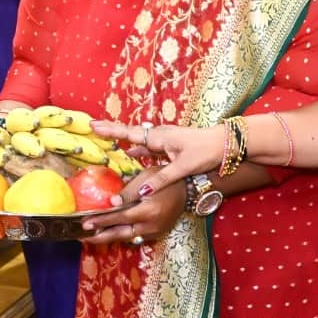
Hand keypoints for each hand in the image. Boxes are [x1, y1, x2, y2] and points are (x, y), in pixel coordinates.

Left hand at [81, 165, 187, 245]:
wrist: (189, 190)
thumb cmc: (166, 179)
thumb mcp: (146, 179)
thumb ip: (127, 193)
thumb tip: (110, 203)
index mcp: (148, 211)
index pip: (118, 218)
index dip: (101, 221)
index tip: (85, 223)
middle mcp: (151, 226)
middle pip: (120, 234)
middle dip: (100, 236)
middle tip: (82, 237)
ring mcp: (155, 231)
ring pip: (127, 237)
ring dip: (110, 237)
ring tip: (93, 236)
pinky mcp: (157, 233)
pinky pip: (136, 236)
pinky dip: (122, 234)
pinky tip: (111, 232)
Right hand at [93, 120, 224, 194]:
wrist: (225, 143)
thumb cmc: (206, 152)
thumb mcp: (183, 167)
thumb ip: (162, 179)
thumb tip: (142, 191)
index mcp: (159, 137)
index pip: (129, 134)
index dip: (111, 131)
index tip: (93, 126)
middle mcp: (159, 135)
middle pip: (130, 133)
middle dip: (112, 131)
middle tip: (93, 126)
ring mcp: (164, 139)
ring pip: (139, 140)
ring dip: (123, 139)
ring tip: (106, 138)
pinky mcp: (170, 145)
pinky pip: (148, 146)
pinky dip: (137, 149)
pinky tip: (130, 153)